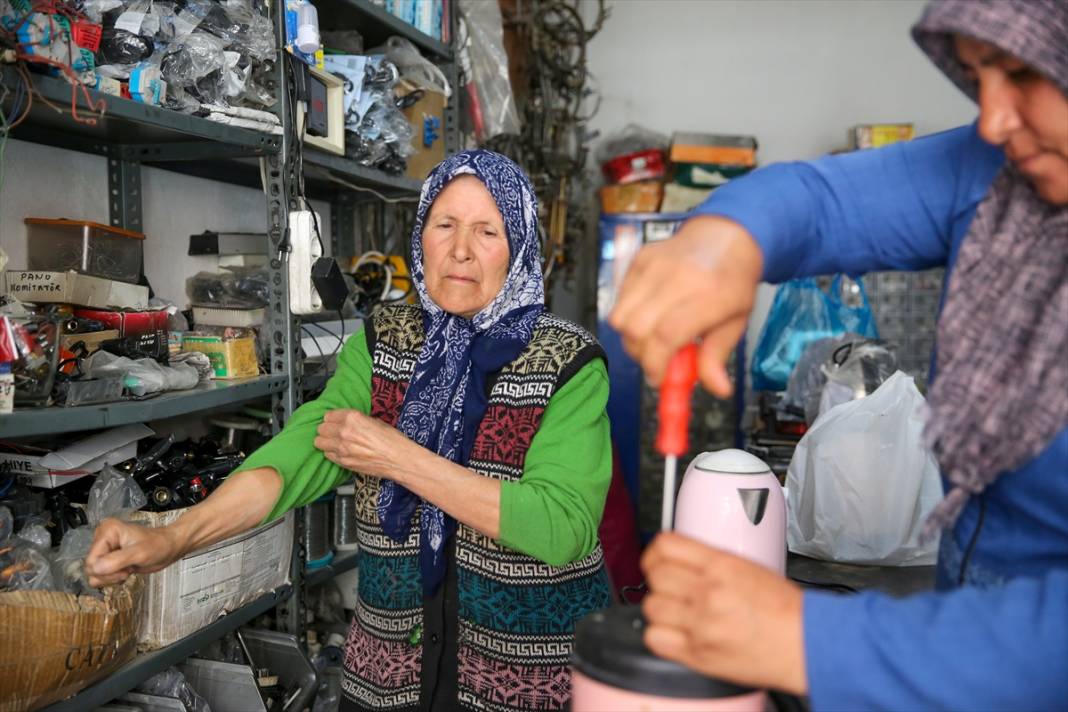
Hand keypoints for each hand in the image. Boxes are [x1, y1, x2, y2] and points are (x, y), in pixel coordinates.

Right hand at [85, 518, 182, 587]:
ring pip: (95, 574)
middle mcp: (102, 538)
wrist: (169, 548)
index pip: (91, 560)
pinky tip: (126, 570)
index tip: (124, 567)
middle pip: (91, 568)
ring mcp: (105, 549)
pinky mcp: (109, 558)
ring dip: (112, 577)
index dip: (106, 569)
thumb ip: (117, 561)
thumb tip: (95, 569)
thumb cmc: (159, 545)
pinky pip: (101, 576)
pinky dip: (113, 578)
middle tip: (127, 567)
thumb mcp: (140, 553)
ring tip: (127, 567)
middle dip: (110, 574)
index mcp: (107, 531)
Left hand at [315, 409, 422, 479]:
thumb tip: (348, 422)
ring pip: (319, 442)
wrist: (399, 460)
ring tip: (335, 441)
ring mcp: (342, 449)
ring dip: (326, 441)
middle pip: (321, 429)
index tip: (336, 420)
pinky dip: (331, 452)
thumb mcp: (376, 421)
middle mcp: (344, 432)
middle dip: (327, 429)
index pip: (329, 415)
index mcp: (353, 418)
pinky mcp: (343, 462)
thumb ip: (357, 420)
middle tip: (334, 431)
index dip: (333, 418)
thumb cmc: (392, 440)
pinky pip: (327, 455)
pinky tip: (341, 451)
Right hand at [608, 216, 762, 396]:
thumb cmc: (732, 282)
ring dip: (630, 336)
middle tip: (655, 358)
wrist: (726, 236)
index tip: (658, 378)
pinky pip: (619, 298)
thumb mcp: (736, 322)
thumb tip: (718, 390)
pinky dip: (627, 315)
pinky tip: (648, 314)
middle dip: (640, 353)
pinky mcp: (640, 258)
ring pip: (620, 315)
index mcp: (710, 295)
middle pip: (636, 328)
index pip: (666, 335)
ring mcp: (656, 265)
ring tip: (650, 337)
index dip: (655, 363)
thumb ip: (718, 357)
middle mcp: (679, 277)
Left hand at [641, 532, 806, 694]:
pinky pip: (655, 639)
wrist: (806, 644)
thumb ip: (711, 562)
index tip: (657, 558)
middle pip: (655, 575)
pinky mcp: (698, 654)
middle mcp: (708, 592)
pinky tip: (674, 631)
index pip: (666, 546)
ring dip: (660, 607)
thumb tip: (681, 559)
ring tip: (676, 611)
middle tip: (669, 586)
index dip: (655, 552)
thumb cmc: (786, 610)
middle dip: (658, 579)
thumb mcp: (749, 567)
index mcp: (721, 565)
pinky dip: (659, 635)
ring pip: (651, 606)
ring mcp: (701, 624)